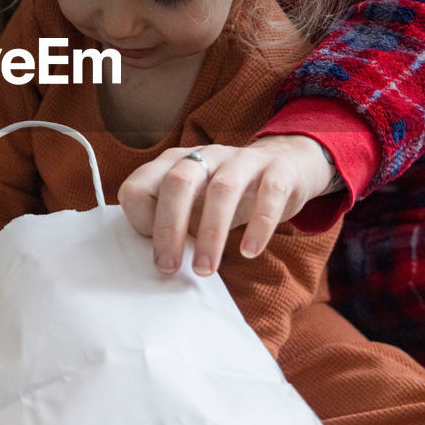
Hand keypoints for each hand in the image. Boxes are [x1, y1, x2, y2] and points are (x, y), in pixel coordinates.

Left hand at [117, 135, 335, 278]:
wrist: (284, 168)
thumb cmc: (225, 197)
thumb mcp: (193, 206)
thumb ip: (171, 223)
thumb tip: (157, 261)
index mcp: (175, 163)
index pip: (140, 184)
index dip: (141, 218)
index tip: (154, 250)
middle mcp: (205, 156)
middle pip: (177, 182)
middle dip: (169, 227)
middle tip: (169, 268)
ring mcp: (242, 159)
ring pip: (222, 189)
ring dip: (211, 233)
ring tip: (205, 269)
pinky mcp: (278, 169)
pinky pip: (270, 192)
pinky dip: (259, 224)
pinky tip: (249, 251)